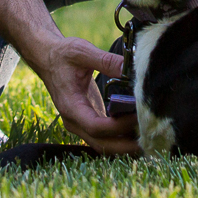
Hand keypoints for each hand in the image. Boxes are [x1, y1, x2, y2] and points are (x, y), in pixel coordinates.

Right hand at [29, 33, 139, 154]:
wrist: (48, 59)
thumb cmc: (63, 55)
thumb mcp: (82, 52)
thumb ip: (106, 61)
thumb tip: (131, 69)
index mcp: (70, 105)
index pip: (95, 127)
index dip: (118, 127)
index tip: (138, 117)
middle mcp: (73, 120)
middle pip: (100, 144)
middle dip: (124, 146)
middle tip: (150, 139)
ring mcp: (79, 123)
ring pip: (102, 144)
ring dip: (123, 145)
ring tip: (147, 138)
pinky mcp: (86, 121)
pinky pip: (103, 137)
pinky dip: (119, 138)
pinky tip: (137, 131)